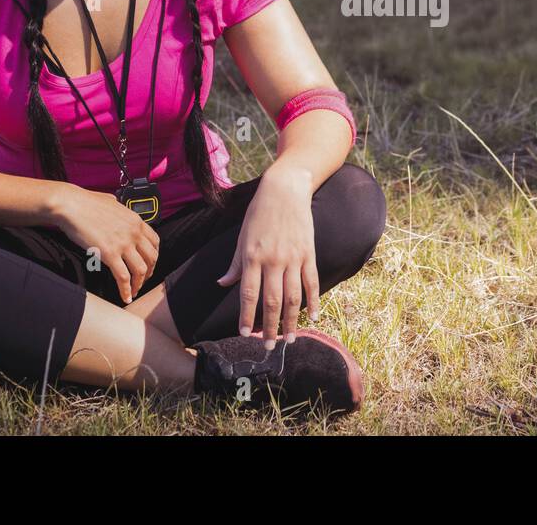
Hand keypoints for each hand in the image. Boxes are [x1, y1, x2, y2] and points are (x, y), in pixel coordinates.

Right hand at [51, 183, 159, 303]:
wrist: (71, 205)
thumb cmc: (86, 202)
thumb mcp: (111, 201)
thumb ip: (118, 208)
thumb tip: (116, 206)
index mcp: (136, 220)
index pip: (155, 242)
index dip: (153, 256)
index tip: (148, 264)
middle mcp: (134, 232)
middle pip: (151, 258)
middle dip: (149, 272)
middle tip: (142, 280)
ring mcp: (123, 244)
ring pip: (140, 270)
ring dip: (139, 284)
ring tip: (134, 291)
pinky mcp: (110, 254)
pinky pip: (123, 277)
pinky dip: (126, 290)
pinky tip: (125, 297)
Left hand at [216, 167, 318, 348]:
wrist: (285, 190)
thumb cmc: (259, 213)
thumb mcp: (242, 236)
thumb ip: (235, 264)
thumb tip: (222, 284)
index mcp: (253, 256)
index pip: (248, 294)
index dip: (246, 316)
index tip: (245, 334)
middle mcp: (273, 260)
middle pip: (272, 301)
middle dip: (271, 327)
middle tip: (270, 346)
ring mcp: (293, 257)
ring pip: (294, 297)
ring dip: (292, 321)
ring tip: (290, 338)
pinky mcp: (309, 253)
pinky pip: (312, 282)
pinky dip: (314, 301)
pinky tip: (313, 317)